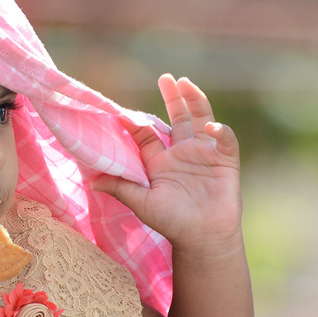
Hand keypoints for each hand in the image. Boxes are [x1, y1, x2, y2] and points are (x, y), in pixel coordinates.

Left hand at [93, 74, 241, 251]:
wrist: (202, 238)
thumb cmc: (172, 222)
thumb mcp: (142, 203)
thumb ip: (121, 188)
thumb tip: (92, 181)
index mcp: (159, 161)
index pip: (147, 135)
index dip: (135, 123)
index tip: (121, 110)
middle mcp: (181, 153)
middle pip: (177, 118)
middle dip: (173, 98)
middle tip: (166, 78)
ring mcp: (204, 154)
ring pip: (201, 120)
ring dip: (194, 101)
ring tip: (185, 83)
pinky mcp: (225, 161)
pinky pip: (225, 140)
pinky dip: (221, 132)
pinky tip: (211, 127)